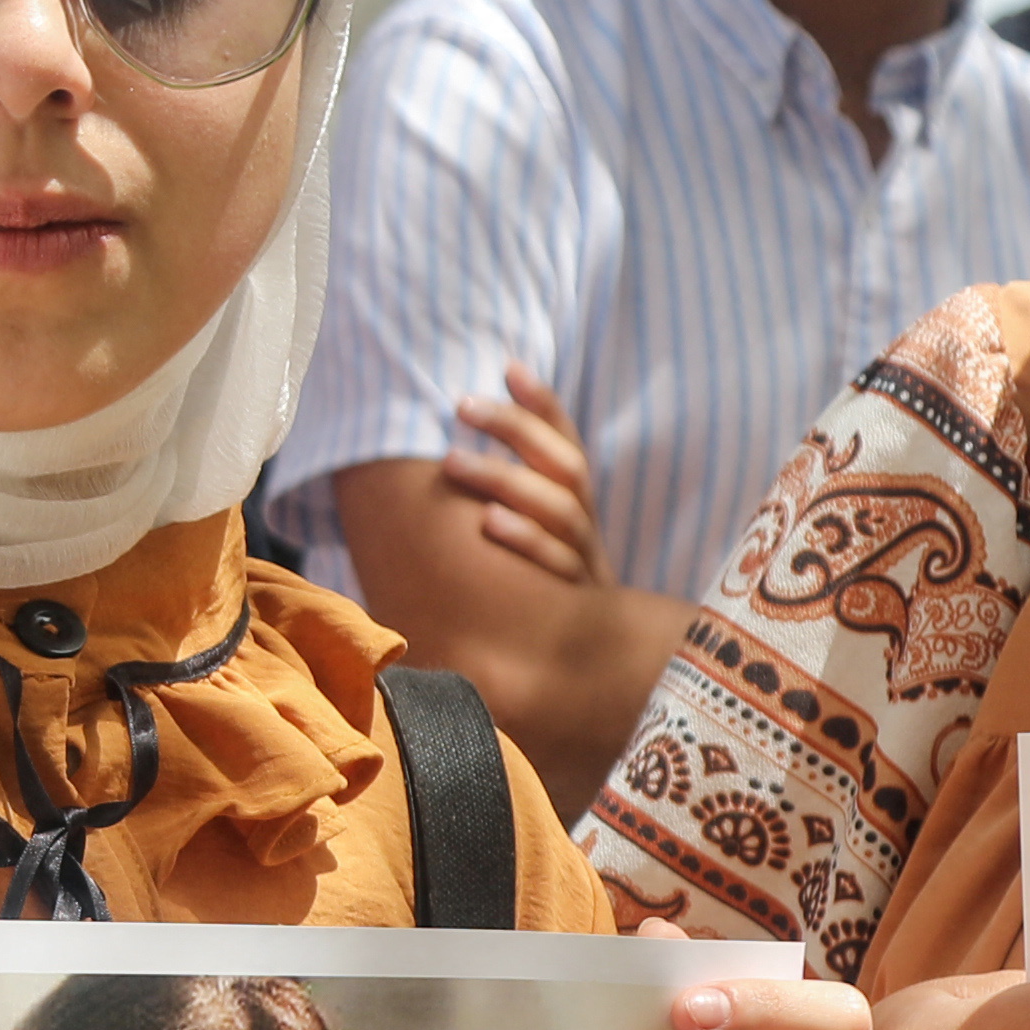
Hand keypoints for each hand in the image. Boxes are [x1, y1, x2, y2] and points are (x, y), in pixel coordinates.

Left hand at [438, 371, 604, 588]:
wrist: (585, 663)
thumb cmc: (536, 592)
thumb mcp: (526, 542)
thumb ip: (503, 499)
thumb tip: (445, 449)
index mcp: (575, 505)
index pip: (566, 441)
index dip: (543, 404)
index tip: (509, 366)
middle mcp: (585, 526)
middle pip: (564, 465)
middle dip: (515, 428)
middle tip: (461, 404)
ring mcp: (583, 563)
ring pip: (559, 510)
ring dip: (505, 478)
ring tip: (453, 459)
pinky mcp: (576, 604)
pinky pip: (556, 567)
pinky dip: (524, 540)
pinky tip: (488, 523)